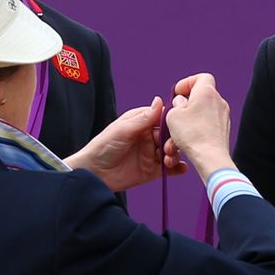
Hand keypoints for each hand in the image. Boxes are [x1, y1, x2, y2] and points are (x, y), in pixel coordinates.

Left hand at [65, 96, 185, 190]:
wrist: (93, 174)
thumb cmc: (102, 147)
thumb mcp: (123, 130)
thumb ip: (144, 118)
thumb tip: (159, 100)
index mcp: (142, 123)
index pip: (163, 120)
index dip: (172, 124)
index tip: (176, 129)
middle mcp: (148, 137)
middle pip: (170, 136)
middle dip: (174, 142)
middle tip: (169, 149)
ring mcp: (151, 154)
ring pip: (172, 152)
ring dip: (176, 155)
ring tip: (168, 160)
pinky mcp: (152, 170)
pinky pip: (170, 169)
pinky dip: (178, 168)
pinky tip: (180, 168)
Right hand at [166, 73, 235, 182]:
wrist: (210, 157)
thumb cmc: (192, 134)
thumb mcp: (173, 114)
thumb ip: (176, 104)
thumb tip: (181, 102)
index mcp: (207, 92)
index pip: (201, 77)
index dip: (187, 82)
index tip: (177, 93)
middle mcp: (218, 101)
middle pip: (200, 96)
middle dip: (185, 104)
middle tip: (175, 113)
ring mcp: (223, 116)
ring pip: (202, 113)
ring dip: (188, 120)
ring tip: (176, 132)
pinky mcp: (223, 130)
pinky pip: (207, 125)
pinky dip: (196, 129)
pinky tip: (186, 141)